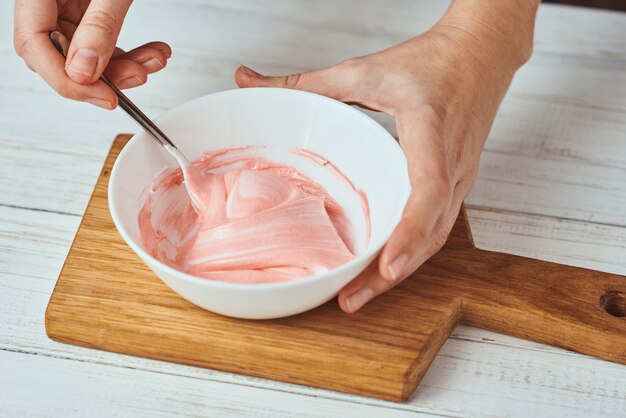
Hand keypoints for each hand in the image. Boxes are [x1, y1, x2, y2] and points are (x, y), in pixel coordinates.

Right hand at [14, 0, 170, 108]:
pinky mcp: (85, 8)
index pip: (35, 46)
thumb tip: (85, 72)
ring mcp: (64, 4)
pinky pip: (100, 41)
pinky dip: (129, 52)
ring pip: (85, 54)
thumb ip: (100, 26)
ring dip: (124, 66)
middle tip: (139, 77)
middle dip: (105, 75)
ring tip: (155, 60)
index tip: (105, 97)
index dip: (68, 81)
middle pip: (61, 55)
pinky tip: (153, 52)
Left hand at [234, 2, 536, 311]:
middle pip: (429, 233)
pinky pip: (436, 227)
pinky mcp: (457, 184)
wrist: (482, 53)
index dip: (409, 232)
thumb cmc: (433, 61)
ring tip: (360, 293)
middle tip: (351, 298)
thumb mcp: (364, 70)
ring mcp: (461, 178)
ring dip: (400, 270)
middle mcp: (453, 163)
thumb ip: (304, 80)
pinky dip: (410, 251)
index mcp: (431, 131)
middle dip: (391, 271)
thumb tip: (247, 80)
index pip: (428, 190)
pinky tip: (384, 266)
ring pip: (435, 238)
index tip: (388, 266)